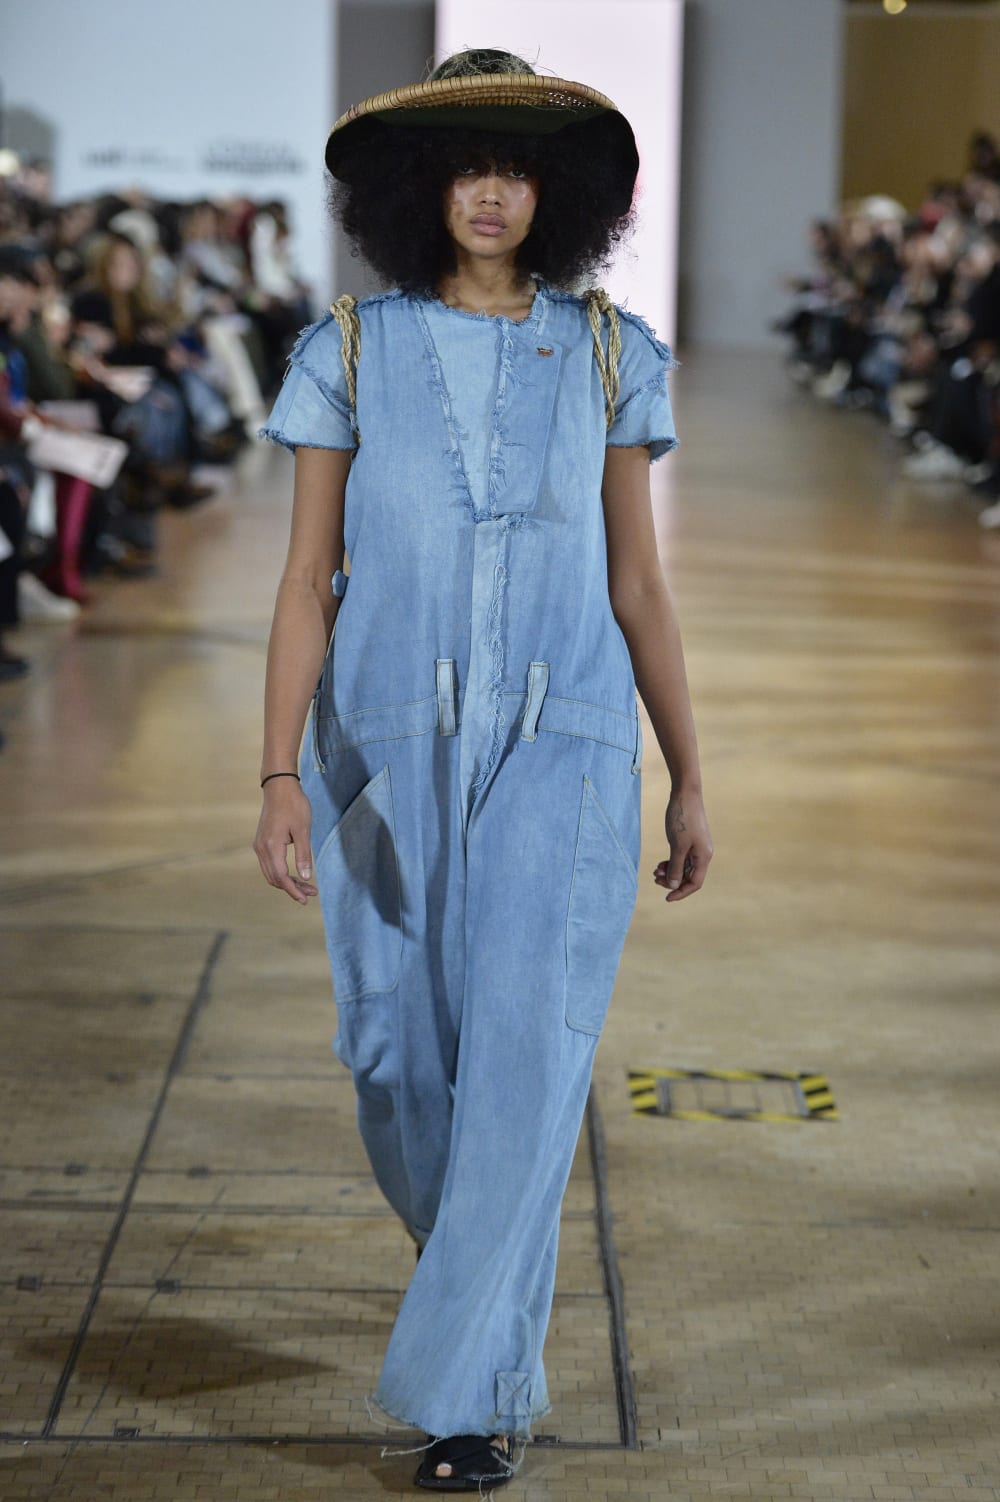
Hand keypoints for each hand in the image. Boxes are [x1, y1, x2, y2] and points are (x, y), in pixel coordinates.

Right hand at [253, 781, 317, 903]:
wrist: (279, 786)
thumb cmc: (294, 805)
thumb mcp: (303, 830)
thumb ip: (303, 854)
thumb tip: (305, 877)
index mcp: (271, 846)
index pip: (281, 877)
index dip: (293, 890)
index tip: (306, 899)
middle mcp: (261, 848)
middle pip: (274, 878)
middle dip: (292, 888)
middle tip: (311, 892)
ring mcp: (259, 845)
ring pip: (270, 873)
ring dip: (286, 882)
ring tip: (306, 885)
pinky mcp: (261, 842)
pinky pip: (269, 864)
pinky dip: (281, 872)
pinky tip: (294, 873)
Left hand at [653, 788, 712, 901]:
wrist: (685, 793)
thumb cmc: (682, 818)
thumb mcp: (677, 845)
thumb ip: (675, 866)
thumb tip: (674, 885)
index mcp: (703, 857)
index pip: (695, 883)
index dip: (681, 892)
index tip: (666, 898)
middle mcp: (702, 854)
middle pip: (689, 876)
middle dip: (672, 881)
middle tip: (655, 878)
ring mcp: (696, 846)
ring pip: (683, 867)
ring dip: (670, 872)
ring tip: (655, 870)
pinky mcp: (689, 839)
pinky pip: (681, 858)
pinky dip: (671, 862)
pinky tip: (660, 863)